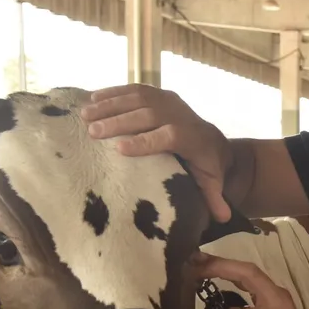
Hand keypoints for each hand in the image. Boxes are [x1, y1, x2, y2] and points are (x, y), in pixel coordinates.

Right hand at [80, 84, 232, 221]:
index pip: (170, 135)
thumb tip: (223, 218)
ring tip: (85, 114)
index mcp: (193, 138)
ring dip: (110, 104)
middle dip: (120, 121)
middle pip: (149, 113)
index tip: (120, 149)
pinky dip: (113, 92)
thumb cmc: (206, 167)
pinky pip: (136, 89)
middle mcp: (181, 115)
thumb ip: (214, 198)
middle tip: (92, 131)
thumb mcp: (212, 183)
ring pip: (139, 97)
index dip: (146, 141)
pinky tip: (92, 98)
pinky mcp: (160, 94)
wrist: (214, 141)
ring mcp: (170, 101)